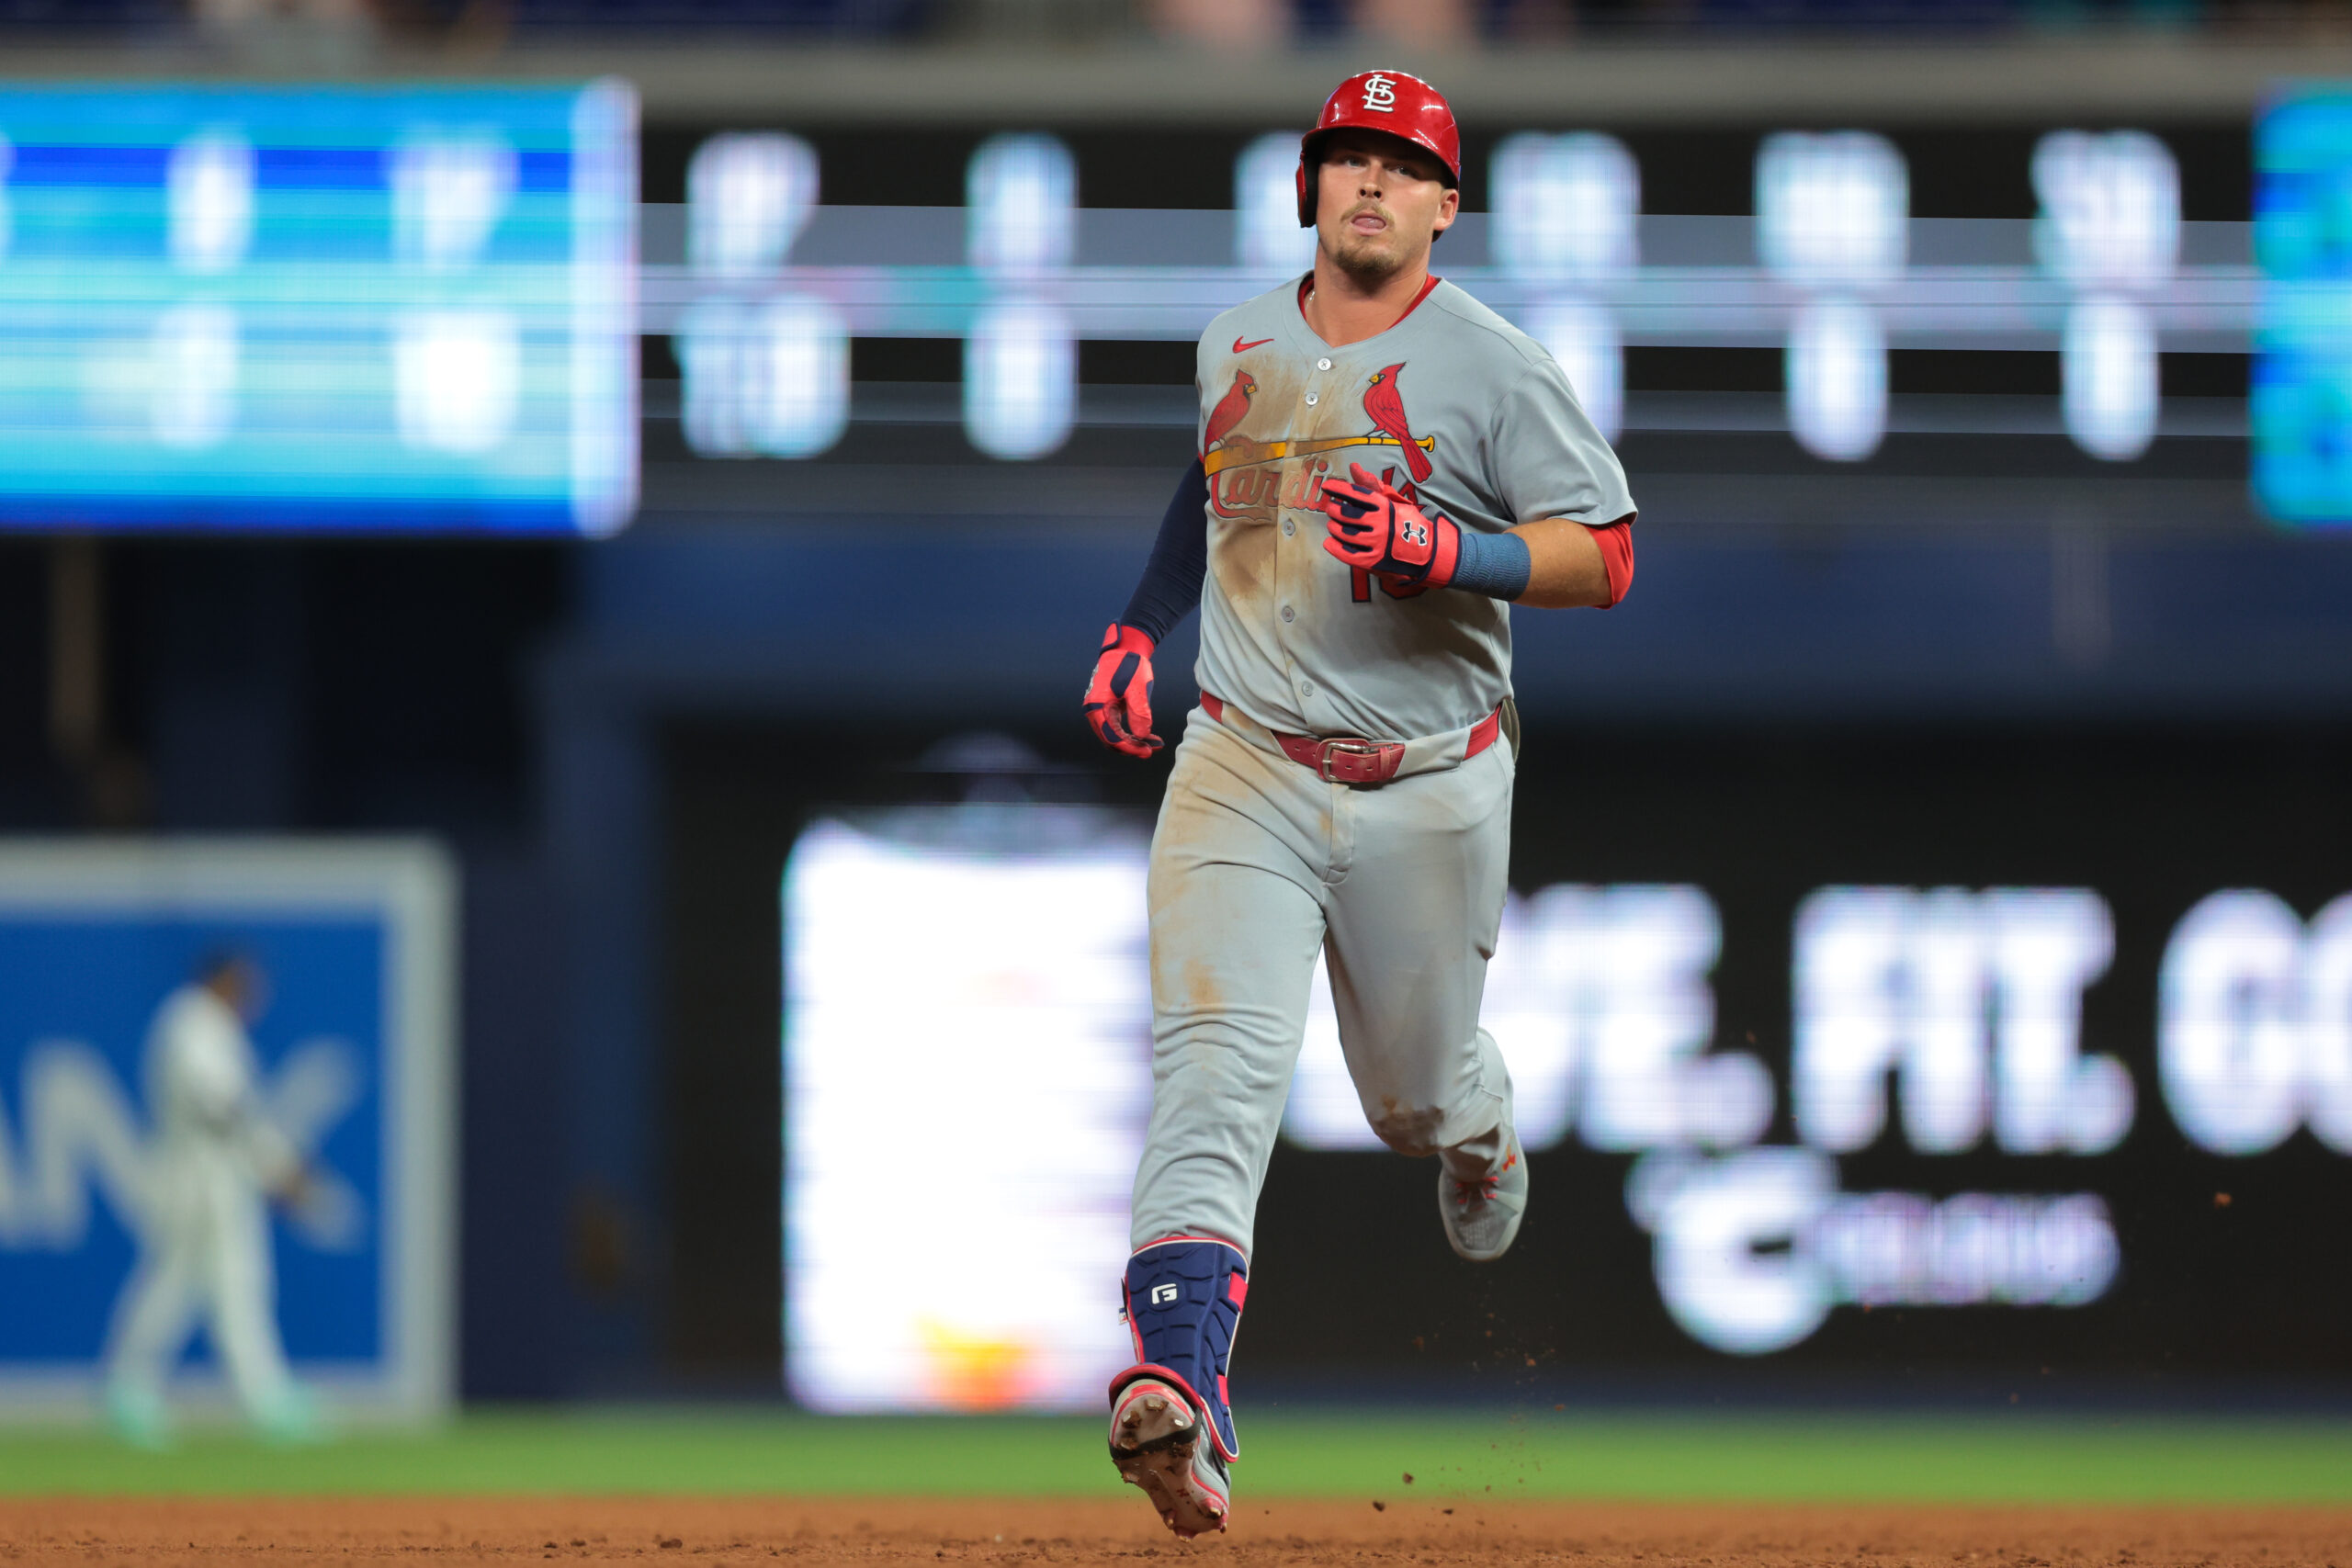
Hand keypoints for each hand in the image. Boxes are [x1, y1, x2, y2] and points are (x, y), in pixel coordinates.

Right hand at [1084, 623, 1161, 756]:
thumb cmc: (1130, 665)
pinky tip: (1146, 735)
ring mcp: (1100, 709)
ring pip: (1113, 735)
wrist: (1126, 648)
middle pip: (1110, 740)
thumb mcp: (1137, 689)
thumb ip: (1139, 712)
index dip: (1130, 747)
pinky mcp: (1108, 708)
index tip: (1147, 752)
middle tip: (1152, 750)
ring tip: (1153, 744)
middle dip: (1131, 748)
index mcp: (1097, 706)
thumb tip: (1142, 736)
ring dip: (1132, 742)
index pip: (1111, 737)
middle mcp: (1094, 710)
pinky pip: (1116, 727)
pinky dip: (1130, 733)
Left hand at [1321, 463, 1458, 588]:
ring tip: (1334, 525)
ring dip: (1333, 527)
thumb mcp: (1394, 501)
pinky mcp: (1373, 561)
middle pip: (1344, 513)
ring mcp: (1376, 542)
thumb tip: (1354, 467)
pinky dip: (1334, 547)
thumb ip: (1371, 485)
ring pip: (1343, 532)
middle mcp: (1379, 522)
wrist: (1427, 551)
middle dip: (1333, 509)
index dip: (1337, 488)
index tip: (1327, 487)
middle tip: (1332, 509)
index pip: (1355, 493)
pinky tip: (1330, 542)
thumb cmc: (1409, 523)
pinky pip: (1346, 554)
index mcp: (1384, 505)